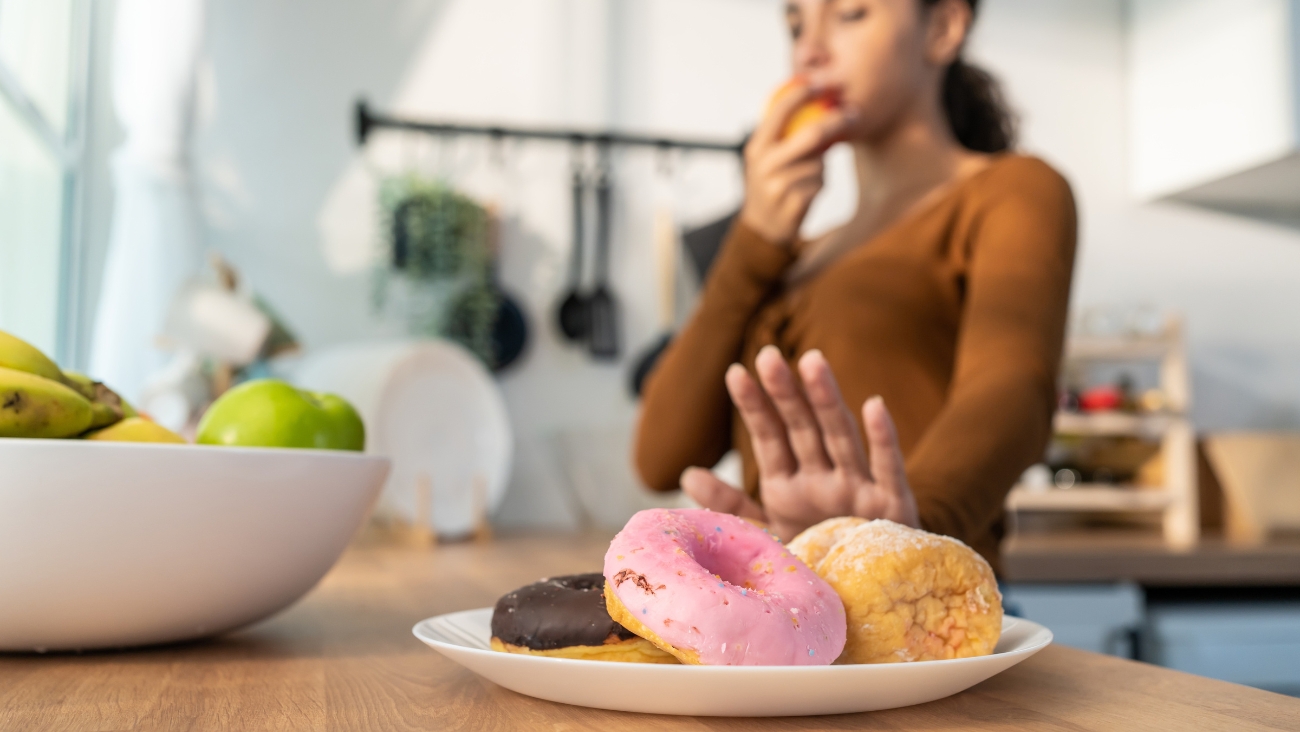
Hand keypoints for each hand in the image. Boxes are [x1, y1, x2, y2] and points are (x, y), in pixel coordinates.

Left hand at [681, 346, 919, 541]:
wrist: (868, 601)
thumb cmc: (818, 557)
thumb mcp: (768, 532)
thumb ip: (731, 505)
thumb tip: (687, 473)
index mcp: (790, 483)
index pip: (769, 436)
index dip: (754, 405)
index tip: (735, 372)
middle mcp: (822, 478)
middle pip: (801, 428)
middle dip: (785, 392)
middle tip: (768, 355)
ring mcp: (857, 489)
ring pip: (839, 437)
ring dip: (826, 400)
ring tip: (812, 362)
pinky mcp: (891, 507)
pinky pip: (887, 470)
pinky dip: (883, 439)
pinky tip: (874, 405)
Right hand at [738, 81, 855, 244]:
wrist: (762, 227)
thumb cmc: (772, 182)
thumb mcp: (767, 157)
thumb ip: (785, 135)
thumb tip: (819, 102)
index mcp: (757, 146)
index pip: (780, 111)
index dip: (802, 93)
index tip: (821, 83)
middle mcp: (765, 164)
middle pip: (810, 134)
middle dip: (835, 122)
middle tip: (853, 114)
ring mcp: (778, 185)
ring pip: (819, 163)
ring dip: (821, 168)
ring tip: (805, 179)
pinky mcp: (793, 203)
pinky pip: (820, 184)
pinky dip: (819, 186)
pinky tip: (805, 194)